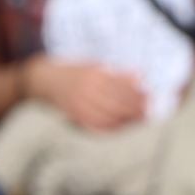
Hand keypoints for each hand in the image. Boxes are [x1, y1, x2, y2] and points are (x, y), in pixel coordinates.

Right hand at [24, 57, 147, 130]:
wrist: (44, 80)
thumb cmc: (73, 71)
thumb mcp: (94, 66)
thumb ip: (116, 73)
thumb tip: (139, 76)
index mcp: (93, 76)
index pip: (122, 88)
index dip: (138, 95)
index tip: (150, 97)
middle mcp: (86, 91)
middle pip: (117, 104)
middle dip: (135, 109)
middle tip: (148, 112)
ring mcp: (79, 105)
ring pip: (109, 117)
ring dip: (126, 120)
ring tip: (138, 119)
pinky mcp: (75, 116)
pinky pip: (97, 126)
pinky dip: (111, 128)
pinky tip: (121, 125)